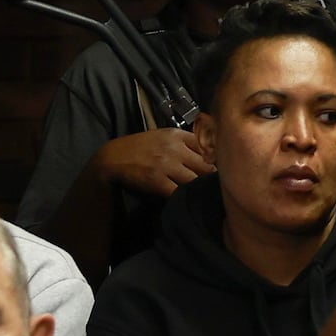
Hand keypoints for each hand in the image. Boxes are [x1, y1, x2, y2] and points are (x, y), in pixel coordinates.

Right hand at [94, 128, 214, 196]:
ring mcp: (166, 165)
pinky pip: (178, 192)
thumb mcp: (164, 136)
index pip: (208, 147)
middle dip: (213, 177)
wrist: (113, 157)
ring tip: (204, 195)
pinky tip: (187, 200)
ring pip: (195, 180)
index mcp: (178, 135)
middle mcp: (174, 148)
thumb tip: (211, 153)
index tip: (222, 169)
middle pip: (206, 165)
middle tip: (219, 186)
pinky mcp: (156, 180)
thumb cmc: (141, 147)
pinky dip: (184, 197)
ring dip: (200, 189)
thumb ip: (186, 142)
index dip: (217, 160)